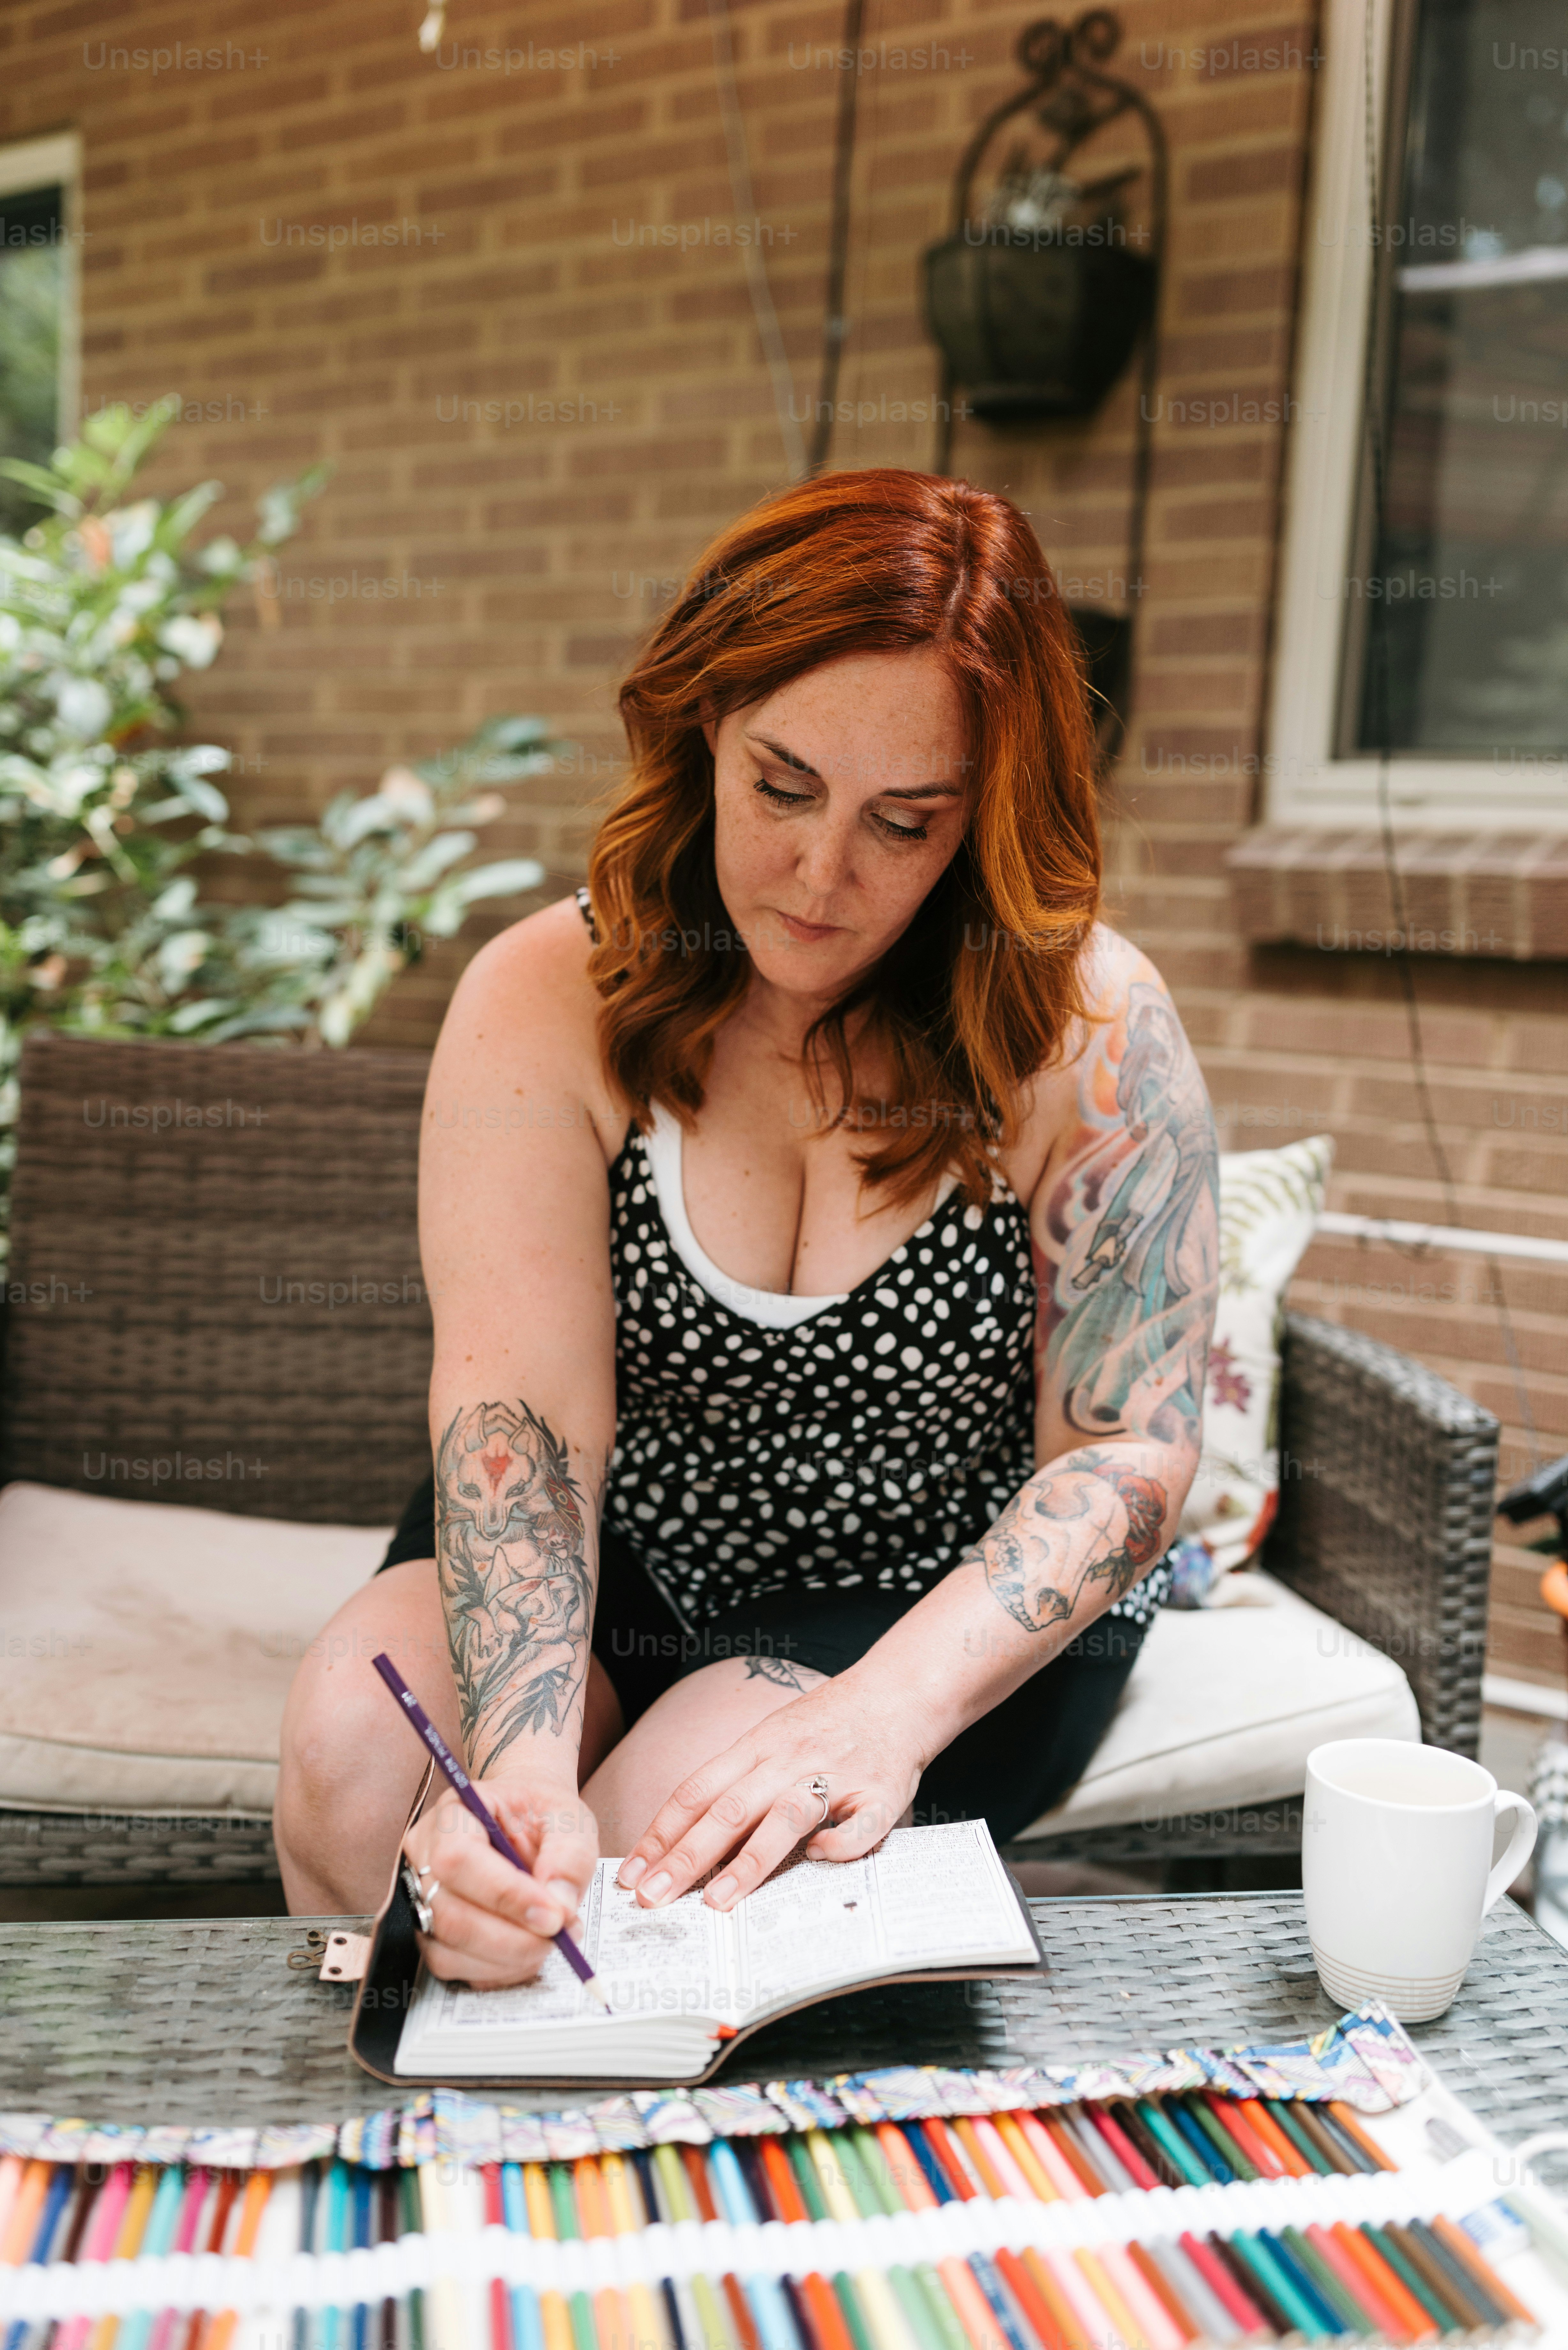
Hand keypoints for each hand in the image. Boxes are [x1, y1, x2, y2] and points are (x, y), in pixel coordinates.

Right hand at [400, 1775, 597, 1986]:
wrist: (526, 1820)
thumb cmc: (540, 1813)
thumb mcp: (568, 1817)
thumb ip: (570, 1855)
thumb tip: (560, 1907)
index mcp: (453, 1813)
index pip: (458, 1858)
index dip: (505, 1894)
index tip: (554, 1915)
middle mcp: (425, 1856)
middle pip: (449, 1914)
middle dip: (513, 1939)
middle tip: (561, 1935)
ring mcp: (422, 1897)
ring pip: (448, 1950)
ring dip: (509, 1958)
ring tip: (552, 1939)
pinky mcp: (432, 1933)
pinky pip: (456, 1969)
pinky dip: (500, 1970)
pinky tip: (529, 1949)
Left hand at [616, 1673, 926, 1911]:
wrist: (899, 1691)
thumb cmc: (827, 1722)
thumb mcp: (771, 1737)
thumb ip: (736, 1782)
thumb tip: (686, 1841)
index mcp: (757, 1746)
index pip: (697, 1791)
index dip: (660, 1834)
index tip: (631, 1874)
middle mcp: (790, 1759)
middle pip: (729, 1809)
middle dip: (686, 1857)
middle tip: (651, 1899)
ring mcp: (836, 1775)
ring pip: (785, 1817)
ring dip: (748, 1861)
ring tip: (716, 1902)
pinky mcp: (881, 1793)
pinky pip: (860, 1826)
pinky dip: (838, 1845)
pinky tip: (818, 1859)